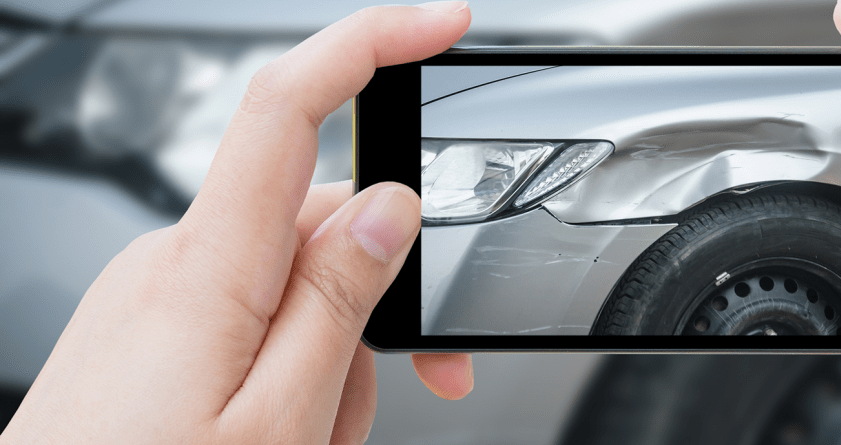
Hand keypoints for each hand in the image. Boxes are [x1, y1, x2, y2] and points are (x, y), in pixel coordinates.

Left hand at [0, 4, 471, 443]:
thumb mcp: (281, 422)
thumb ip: (340, 302)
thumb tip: (389, 208)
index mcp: (209, 270)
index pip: (290, 108)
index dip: (373, 44)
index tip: (442, 24)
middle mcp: (174, 261)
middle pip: (324, 229)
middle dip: (380, 303)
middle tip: (414, 387)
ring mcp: (157, 292)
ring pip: (297, 288)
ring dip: (333, 360)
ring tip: (310, 443)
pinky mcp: (151, 323)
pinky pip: (252, 317)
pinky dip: (290, 367)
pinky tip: (277, 433)